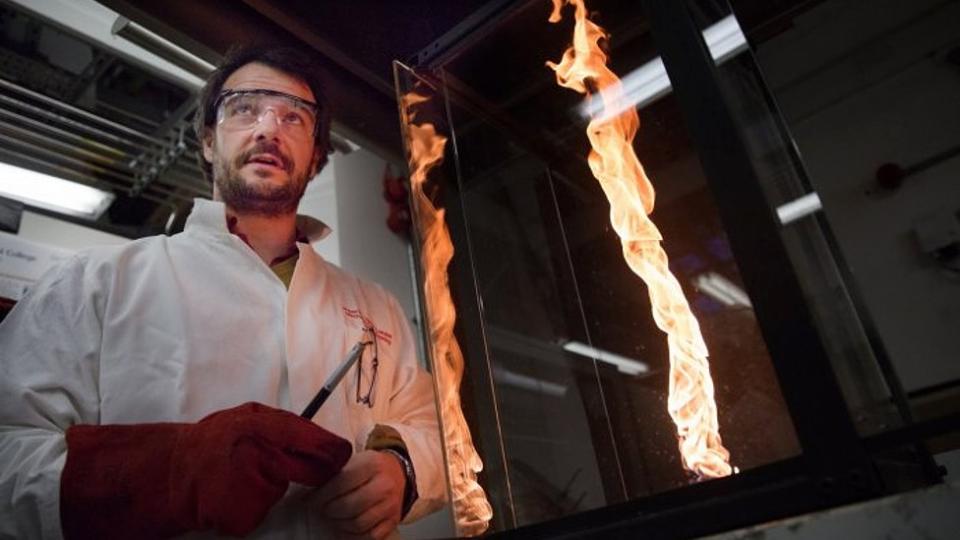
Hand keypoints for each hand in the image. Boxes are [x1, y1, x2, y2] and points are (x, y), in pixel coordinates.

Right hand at [61, 402, 351, 538]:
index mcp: (259, 425)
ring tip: (239, 478)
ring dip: (269, 488)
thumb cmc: (210, 443)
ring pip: (280, 491)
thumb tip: (318, 437)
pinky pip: (261, 511)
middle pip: (304, 469)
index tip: (343, 454)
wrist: (169, 473)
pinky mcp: (243, 515)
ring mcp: (251, 487)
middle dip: (314, 470)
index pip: (308, 438)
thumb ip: (279, 425)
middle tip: (312, 467)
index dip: (330, 449)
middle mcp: (258, 454)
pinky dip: (251, 507)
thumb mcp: (245, 418)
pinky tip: (231, 495)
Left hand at [313, 449, 405, 539]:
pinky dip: (353, 535)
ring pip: (358, 524)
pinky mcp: (393, 521)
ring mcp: (390, 505)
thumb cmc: (370, 468)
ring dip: (339, 524)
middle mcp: (384, 485)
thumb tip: (311, 486)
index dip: (322, 494)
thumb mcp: (356, 460)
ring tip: (333, 517)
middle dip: (329, 510)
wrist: (397, 473)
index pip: (341, 482)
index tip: (311, 499)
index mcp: (372, 464)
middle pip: (349, 506)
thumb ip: (336, 472)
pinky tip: (346, 527)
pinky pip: (370, 536)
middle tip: (322, 508)